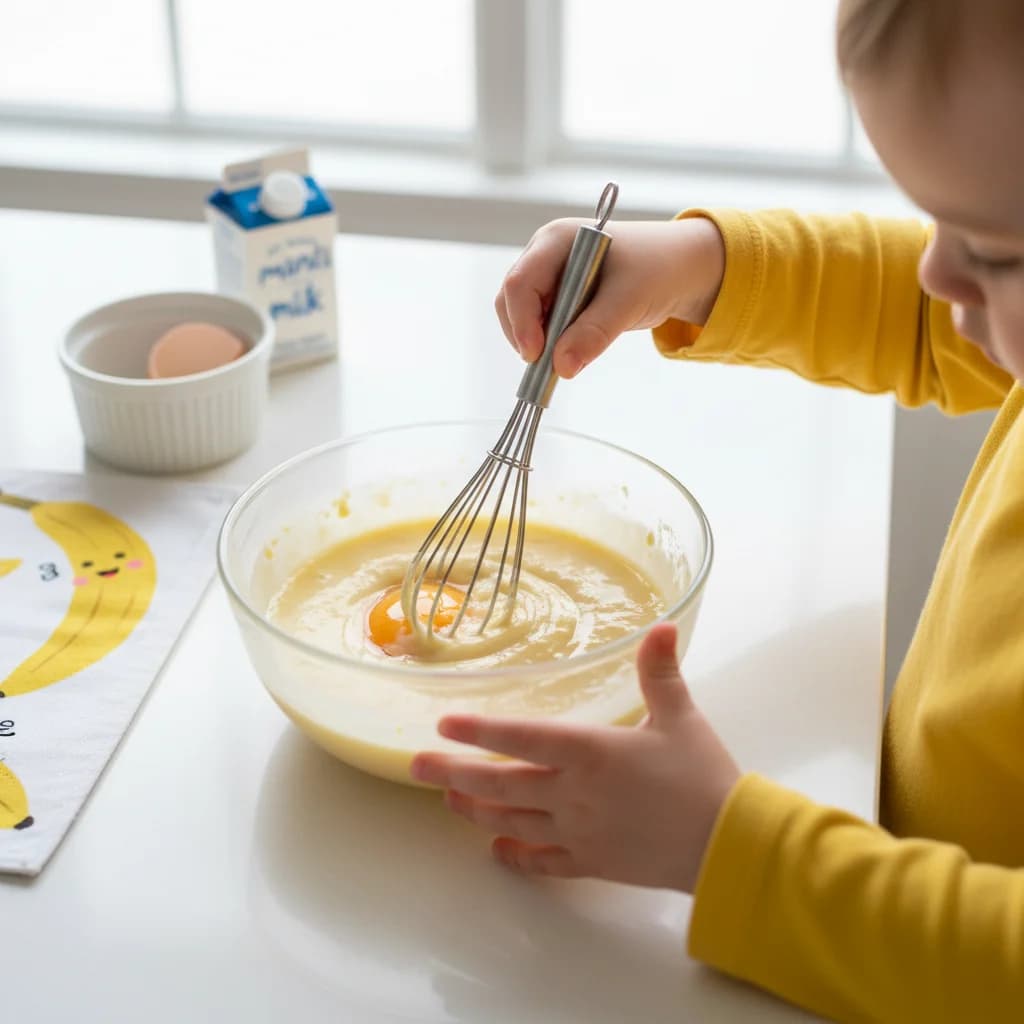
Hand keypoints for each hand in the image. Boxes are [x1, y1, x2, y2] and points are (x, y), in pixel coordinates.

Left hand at [410, 623, 740, 892]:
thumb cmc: (703, 775)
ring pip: (513, 821)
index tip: (444, 724)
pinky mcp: (591, 864)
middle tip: (415, 766)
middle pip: (500, 784)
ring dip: (476, 810)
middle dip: (454, 773)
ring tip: (448, 799)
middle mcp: (573, 793)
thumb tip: (660, 624)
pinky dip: (517, 856)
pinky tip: (498, 852)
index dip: (480, 730)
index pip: (522, 738)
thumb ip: (659, 671)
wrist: (727, 844)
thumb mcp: (680, 716)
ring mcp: (578, 833)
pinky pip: (543, 862)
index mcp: (589, 752)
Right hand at [495, 216, 724, 378]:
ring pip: (522, 316)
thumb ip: (594, 332)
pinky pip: (541, 325)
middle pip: (512, 300)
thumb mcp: (629, 300)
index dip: (522, 321)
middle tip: (548, 365)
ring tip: (564, 358)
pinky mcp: (559, 298)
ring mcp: (550, 277)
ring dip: (537, 342)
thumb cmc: (658, 269)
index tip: (537, 356)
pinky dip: (549, 343)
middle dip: (526, 334)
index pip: (520, 283)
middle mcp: (545, 255)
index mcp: (557, 240)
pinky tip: (570, 350)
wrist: (681, 268)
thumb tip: (561, 367)